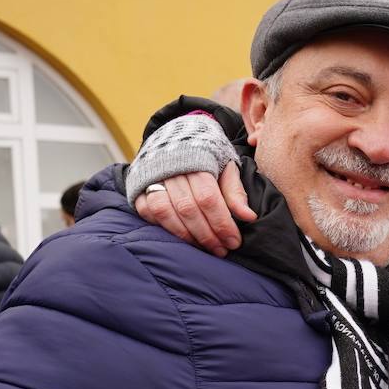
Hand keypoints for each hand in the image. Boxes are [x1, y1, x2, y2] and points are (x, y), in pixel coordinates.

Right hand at [134, 162, 252, 256]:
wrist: (177, 138)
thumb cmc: (207, 157)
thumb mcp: (226, 167)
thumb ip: (235, 192)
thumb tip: (249, 217)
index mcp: (197, 160)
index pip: (208, 197)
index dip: (222, 222)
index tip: (234, 241)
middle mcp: (171, 169)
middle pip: (188, 208)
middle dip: (207, 234)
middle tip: (222, 250)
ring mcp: (152, 178)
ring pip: (166, 212)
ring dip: (186, 235)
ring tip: (204, 247)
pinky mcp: (138, 188)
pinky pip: (148, 212)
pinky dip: (166, 227)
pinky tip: (183, 237)